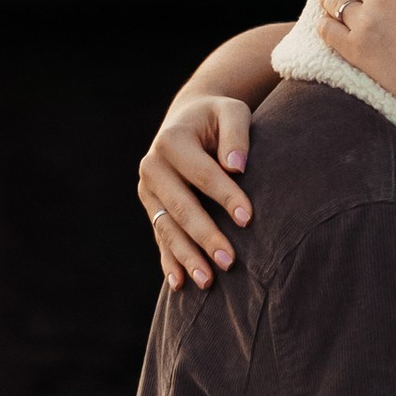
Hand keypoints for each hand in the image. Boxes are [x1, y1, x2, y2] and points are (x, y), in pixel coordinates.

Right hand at [139, 95, 253, 292]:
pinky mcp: (151, 207)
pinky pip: (160, 237)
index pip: (203, 175)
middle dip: (206, 237)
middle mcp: (152, 167)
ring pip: (168, 229)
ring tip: (209, 281)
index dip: (225, 196)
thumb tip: (237, 167)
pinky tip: (180, 284)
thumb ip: (237, 134)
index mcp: (171, 141)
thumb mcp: (231, 111)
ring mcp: (148, 190)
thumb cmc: (218, 117)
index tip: (248, 218)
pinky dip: (170, 261)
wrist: (188, 119)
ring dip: (187, 257)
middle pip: (181, 208)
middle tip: (230, 262)